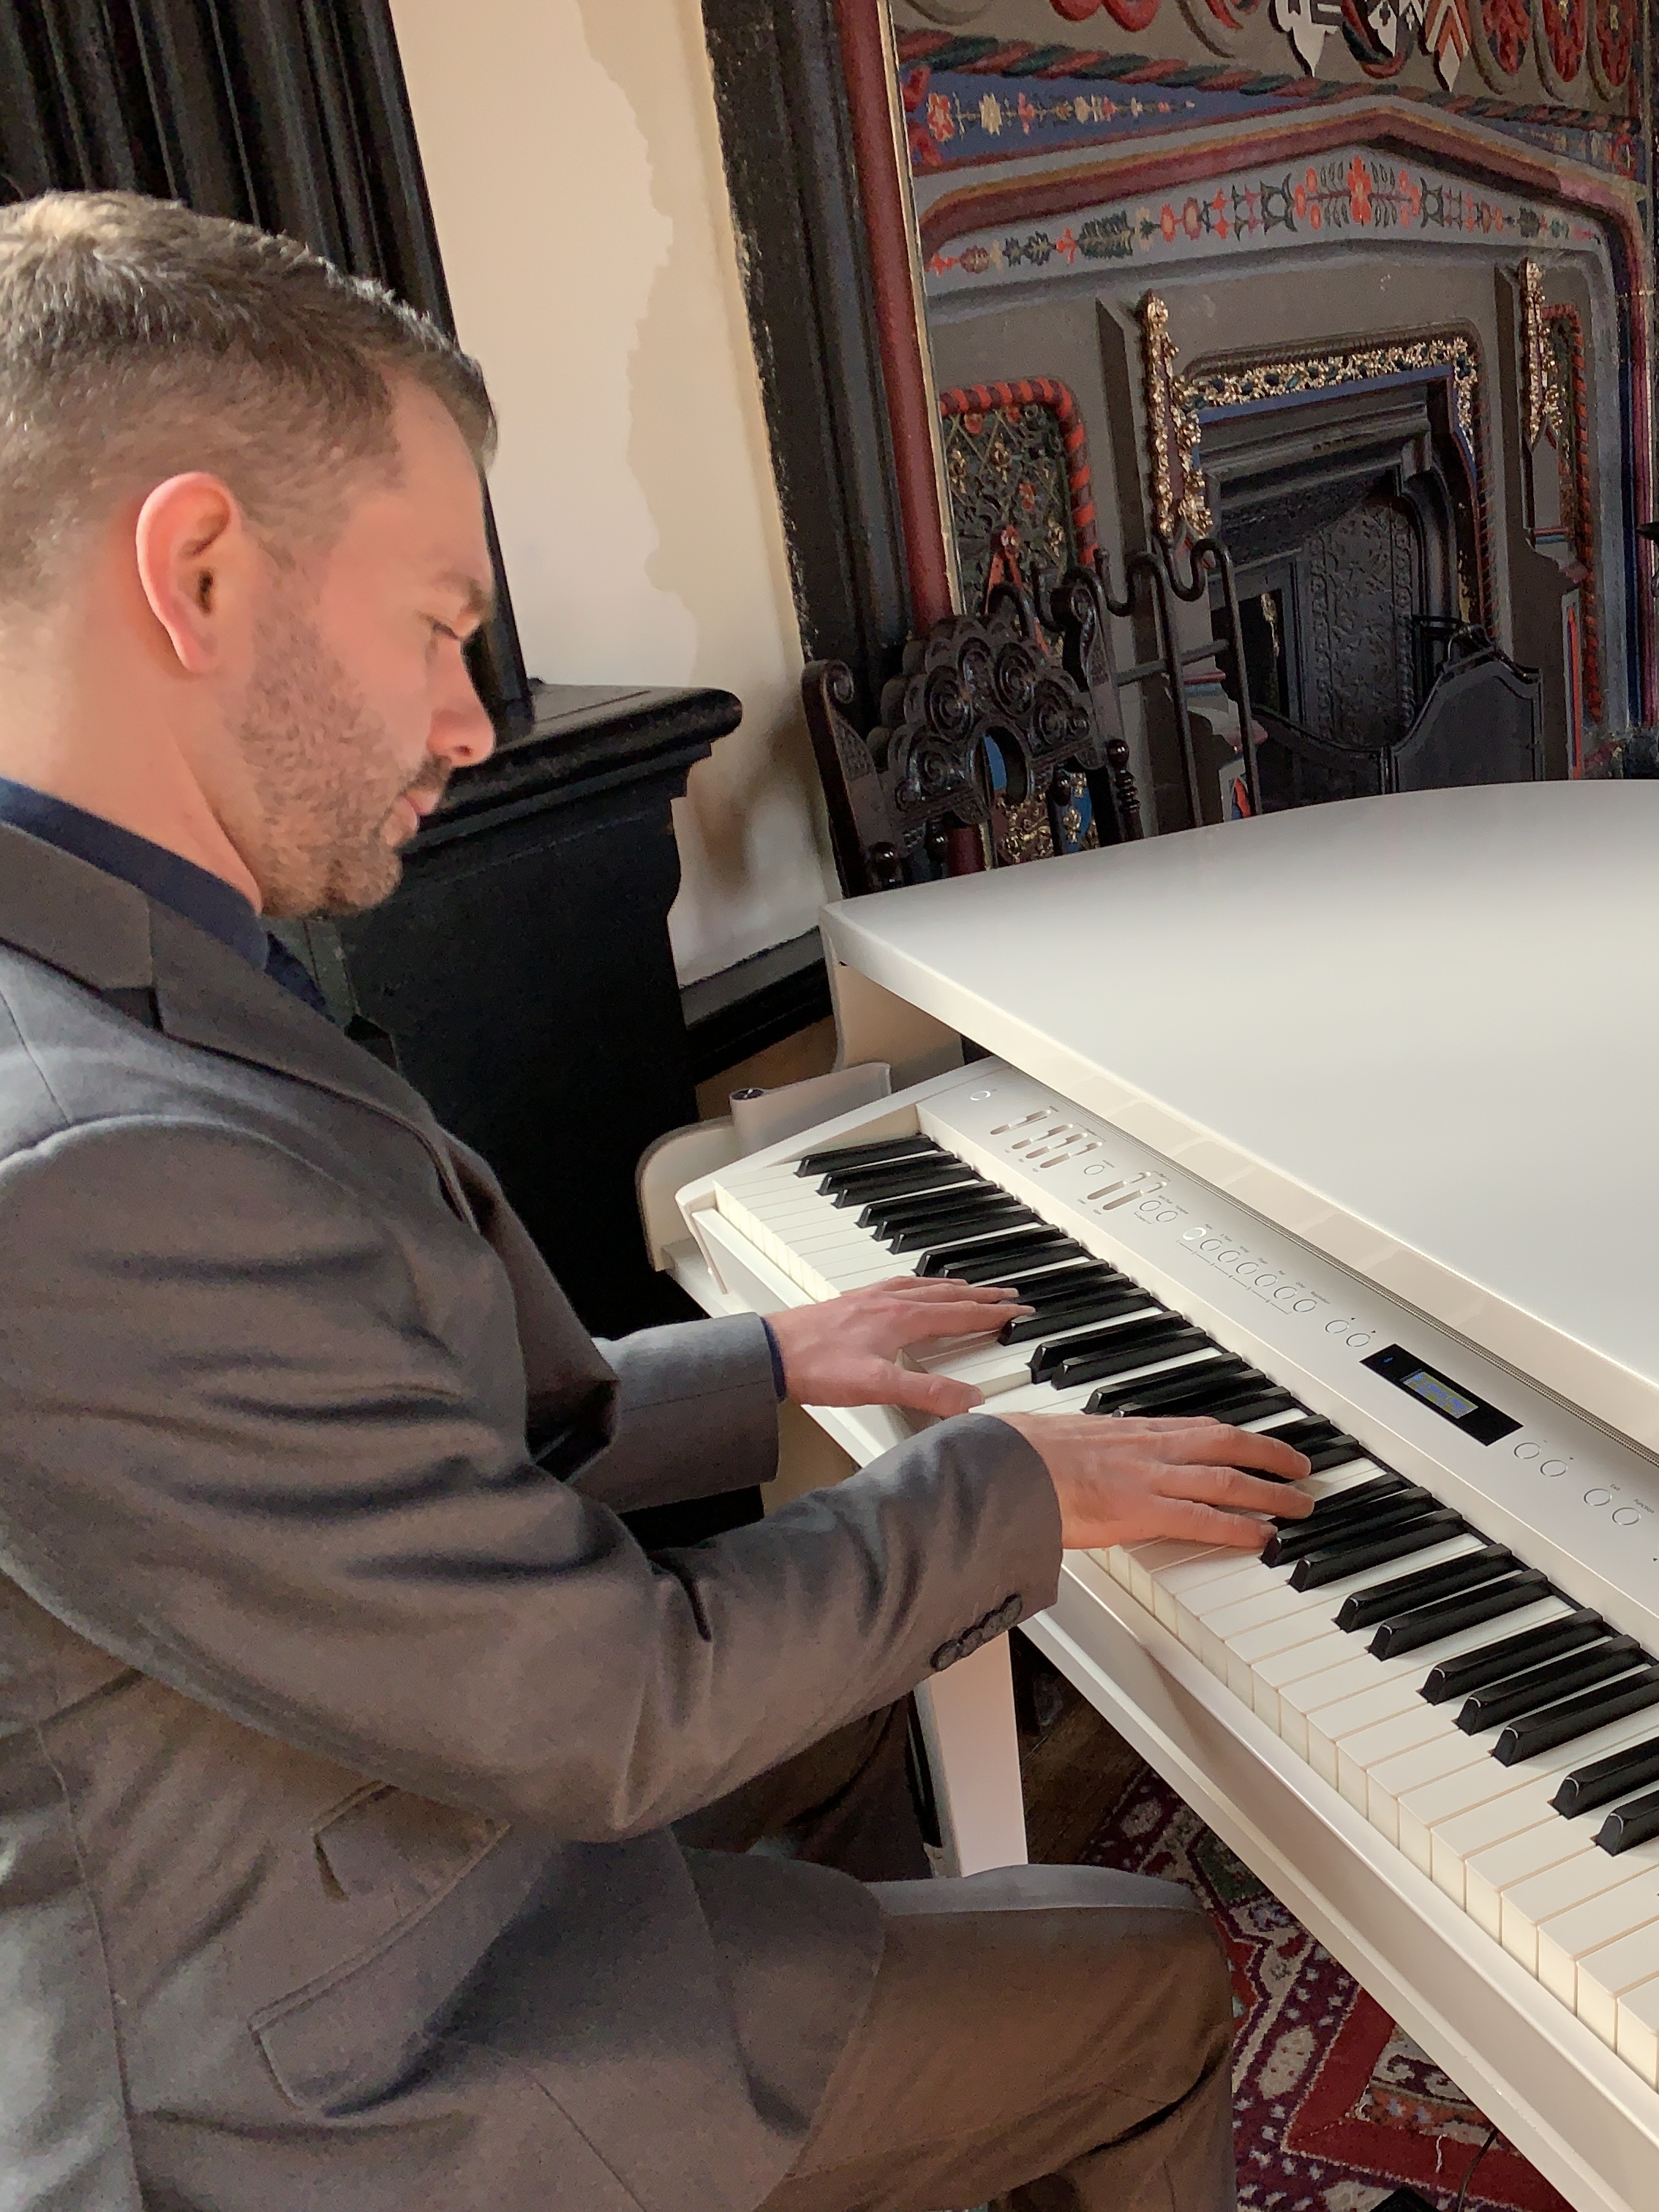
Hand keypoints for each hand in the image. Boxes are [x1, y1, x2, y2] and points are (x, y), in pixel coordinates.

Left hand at [767, 1277, 1031, 1416]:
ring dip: (951, 1287)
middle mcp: (889, 1302)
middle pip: (946, 1295)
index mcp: (902, 1318)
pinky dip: (916, 1285)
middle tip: (1008, 1294)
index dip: (993, 1314)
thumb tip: (970, 1400)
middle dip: (981, 1296)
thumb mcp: (877, 1386)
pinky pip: (895, 1286)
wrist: (771, 1353)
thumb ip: (926, 1392)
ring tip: (968, 1286)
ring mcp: (869, 1300)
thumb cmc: (817, 1367)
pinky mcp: (851, 1304)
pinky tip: (909, 1290)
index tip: (1019, 1310)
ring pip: (921, 1287)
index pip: (960, 1314)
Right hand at [993, 1411, 1314, 1551]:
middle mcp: (1143, 1445)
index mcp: (1121, 1430)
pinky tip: (1264, 1537)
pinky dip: (1239, 1527)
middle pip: (1222, 1442)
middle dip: (1266, 1452)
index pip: (1189, 1427)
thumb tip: (1060, 1454)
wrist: (998, 1466)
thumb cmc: (1011, 1454)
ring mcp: (1146, 1476)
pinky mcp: (1140, 1509)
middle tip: (1299, 1464)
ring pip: (1225, 1477)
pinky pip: (1203, 1517)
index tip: (1250, 1440)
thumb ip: (1070, 1448)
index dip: (1227, 1434)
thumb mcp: (1049, 1437)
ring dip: (1269, 1489)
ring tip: (1299, 1503)